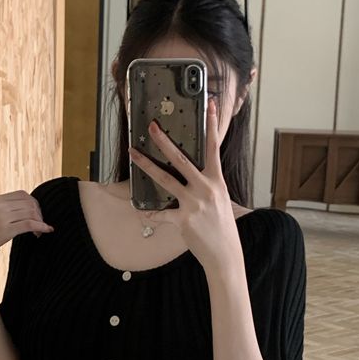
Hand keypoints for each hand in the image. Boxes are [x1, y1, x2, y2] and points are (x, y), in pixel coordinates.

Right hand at [0, 190, 53, 269]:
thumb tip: (14, 214)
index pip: (22, 194)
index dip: (33, 203)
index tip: (36, 215)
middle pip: (29, 202)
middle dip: (39, 213)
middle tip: (41, 225)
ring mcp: (1, 217)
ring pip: (31, 212)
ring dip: (40, 221)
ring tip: (39, 233)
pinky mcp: (4, 231)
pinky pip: (29, 224)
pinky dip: (41, 227)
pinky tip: (46, 232)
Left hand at [127, 101, 240, 271]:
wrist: (225, 253)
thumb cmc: (223, 227)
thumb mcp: (221, 200)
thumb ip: (208, 185)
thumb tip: (196, 174)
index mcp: (216, 181)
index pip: (214, 147)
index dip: (212, 125)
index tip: (211, 105)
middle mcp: (205, 189)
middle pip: (181, 159)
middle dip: (164, 141)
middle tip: (152, 127)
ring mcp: (193, 204)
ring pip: (165, 179)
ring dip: (146, 166)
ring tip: (133, 155)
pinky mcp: (182, 220)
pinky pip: (160, 214)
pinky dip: (149, 213)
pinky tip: (139, 210)